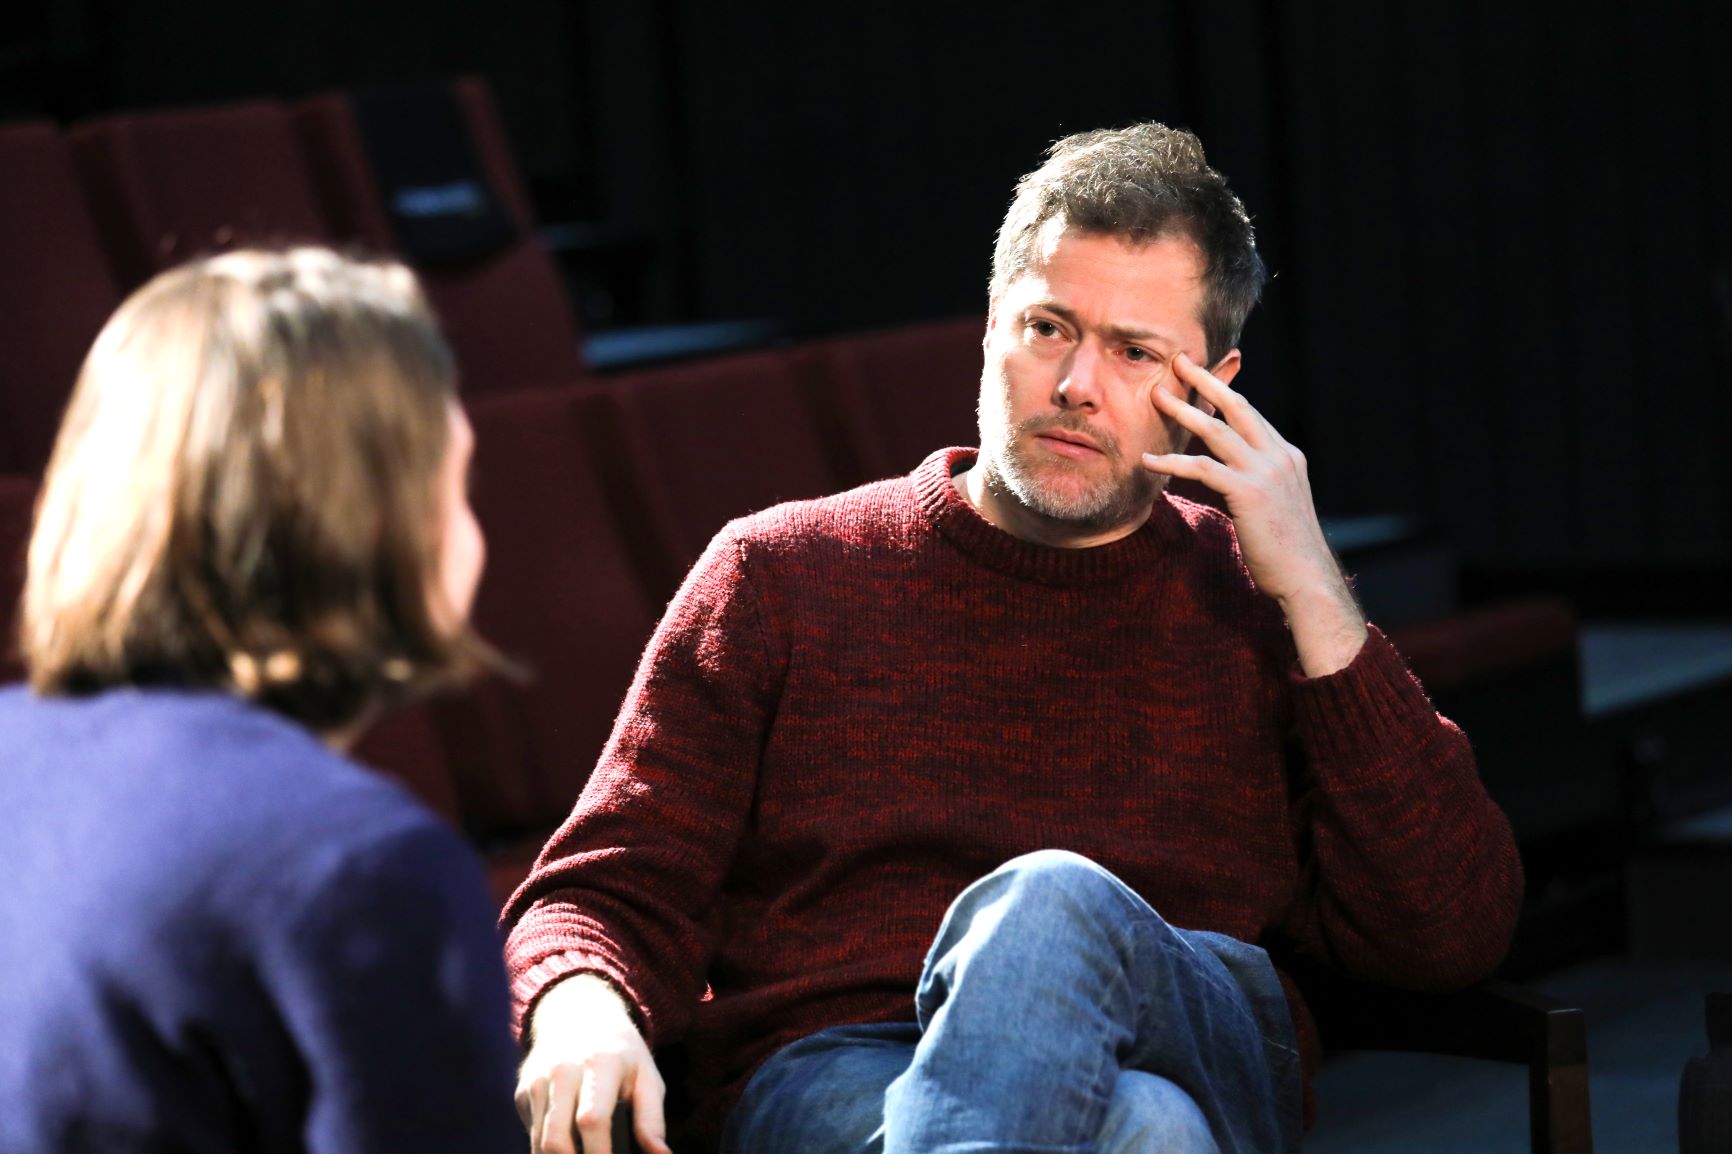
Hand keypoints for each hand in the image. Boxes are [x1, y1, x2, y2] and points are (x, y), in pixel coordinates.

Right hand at [516, 974, 670, 1153]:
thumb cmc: (622, 1054)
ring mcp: (538, 1081)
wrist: (581, 1016)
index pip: (592, 1120)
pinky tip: (569, 1147)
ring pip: (540, 1142)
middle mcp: (563, 1070)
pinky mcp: (524, 1092)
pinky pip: (533, 1134)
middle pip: (556, 1139)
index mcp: (600, 1064)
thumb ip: (652, 1119)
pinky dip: (548, 1150)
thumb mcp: (647, 1077)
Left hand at [1143, 352, 1366, 675]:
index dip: (1224, 395)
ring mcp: (1267, 472)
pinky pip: (1203, 468)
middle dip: (1206, 381)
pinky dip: (1173, 462)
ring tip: (1155, 397)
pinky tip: (1148, 460)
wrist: (1307, 579)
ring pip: (1218, 430)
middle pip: (1237, 407)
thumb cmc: (1287, 553)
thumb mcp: (1277, 508)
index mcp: (1287, 457)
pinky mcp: (1250, 492)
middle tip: (1177, 360)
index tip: (1201, 378)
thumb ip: (1257, 486)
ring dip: (1184, 411)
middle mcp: (1280, 457)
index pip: (1251, 416)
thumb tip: (1230, 481)